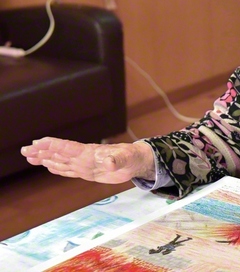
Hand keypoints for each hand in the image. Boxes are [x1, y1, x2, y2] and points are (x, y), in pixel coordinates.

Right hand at [21, 137, 155, 183]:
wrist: (136, 162)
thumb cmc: (131, 157)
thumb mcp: (126, 158)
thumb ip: (116, 160)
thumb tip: (108, 162)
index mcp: (89, 152)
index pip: (67, 148)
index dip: (52, 145)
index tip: (37, 143)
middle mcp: (83, 157)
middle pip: (58, 153)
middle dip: (42, 151)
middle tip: (24, 150)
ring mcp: (84, 164)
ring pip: (60, 161)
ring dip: (45, 159)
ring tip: (30, 157)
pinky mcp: (88, 172)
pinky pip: (69, 170)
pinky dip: (57, 168)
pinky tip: (48, 166)